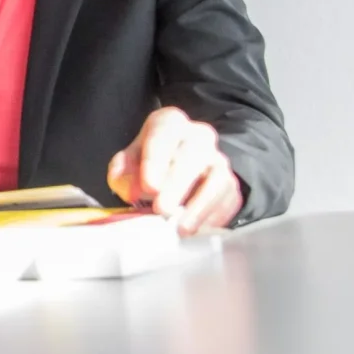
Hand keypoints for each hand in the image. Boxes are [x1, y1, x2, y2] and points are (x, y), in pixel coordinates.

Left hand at [106, 106, 243, 236]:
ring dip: (200, 206)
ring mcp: (218, 159)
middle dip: (177, 184)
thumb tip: (132, 191)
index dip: (156, 160)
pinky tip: (199, 229)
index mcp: (170, 124)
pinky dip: (214, 215)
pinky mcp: (231, 183)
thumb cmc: (147, 164)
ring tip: (182, 228)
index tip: (149, 186)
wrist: (176, 170)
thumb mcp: (127, 163)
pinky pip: (229, 198)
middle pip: (194, 154)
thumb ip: (123, 173)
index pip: (164, 134)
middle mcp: (199, 136)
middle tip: (162, 210)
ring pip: (217, 178)